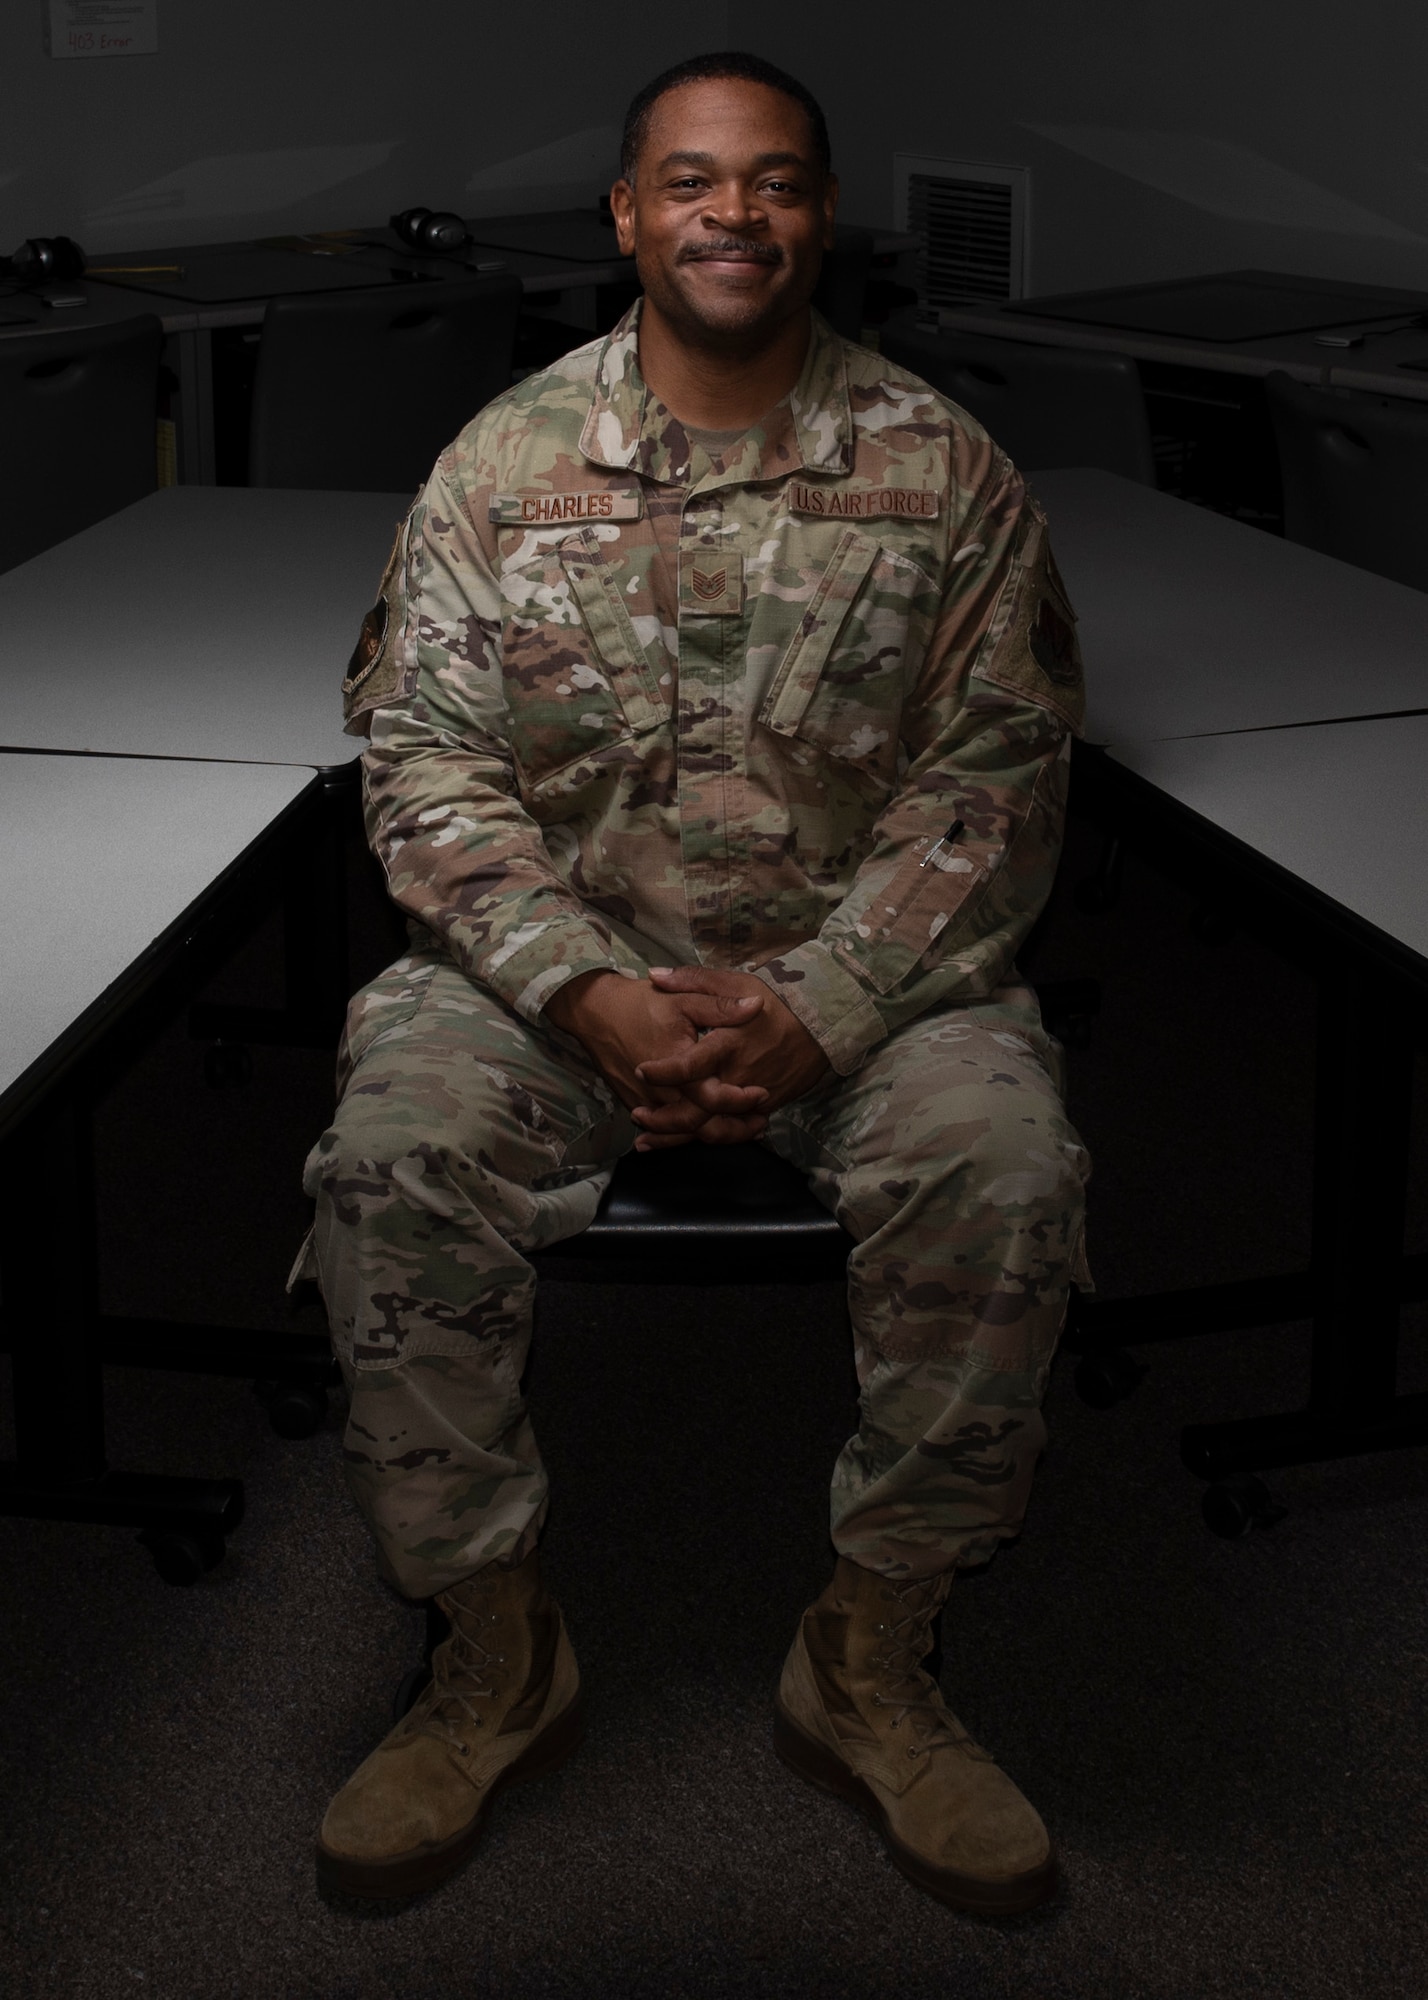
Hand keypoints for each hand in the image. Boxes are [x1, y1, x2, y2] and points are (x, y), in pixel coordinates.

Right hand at [544, 970, 770, 1147]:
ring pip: (684, 1132)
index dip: (740, 1101)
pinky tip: (707, 1128)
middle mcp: (661, 1092)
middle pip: (701, 1127)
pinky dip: (688, 1132)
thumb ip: (721, 1007)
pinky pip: (665, 1128)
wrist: (595, 1012)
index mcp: (677, 1067)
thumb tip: (757, 1006)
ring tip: (742, 1129)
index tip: (762, 1093)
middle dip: (734, 1130)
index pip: (713, 1098)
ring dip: (714, 1135)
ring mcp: (645, 1102)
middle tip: (760, 1123)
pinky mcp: (635, 1103)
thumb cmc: (640, 1003)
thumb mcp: (684, 999)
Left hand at [631, 965, 830, 1146]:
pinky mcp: (765, 1107)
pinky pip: (733, 1130)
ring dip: (679, 1138)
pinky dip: (708, 1137)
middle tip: (637, 1117)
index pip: (690, 1066)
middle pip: (697, 1111)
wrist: (824, 1024)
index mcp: (728, 1044)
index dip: (663, 1072)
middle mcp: (738, 1076)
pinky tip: (685, 1140)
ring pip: (712, 1128)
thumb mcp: (736, 980)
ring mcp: (752, 1097)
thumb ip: (693, 980)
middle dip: (663, 1121)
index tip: (640, 1071)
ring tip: (649, 1140)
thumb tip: (654, 975)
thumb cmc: (778, 1000)